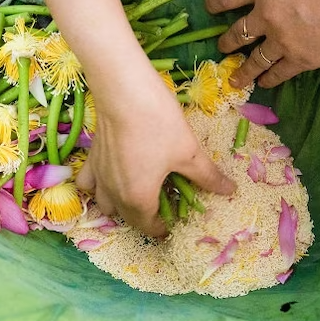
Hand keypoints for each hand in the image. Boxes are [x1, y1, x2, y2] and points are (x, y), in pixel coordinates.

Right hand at [75, 65, 235, 237]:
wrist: (124, 92)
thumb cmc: (159, 124)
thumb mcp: (188, 152)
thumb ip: (207, 176)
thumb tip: (230, 190)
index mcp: (138, 198)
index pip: (149, 227)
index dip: (164, 228)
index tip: (176, 220)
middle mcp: (114, 194)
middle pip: (128, 218)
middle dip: (145, 218)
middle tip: (165, 205)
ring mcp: (99, 177)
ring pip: (105, 204)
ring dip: (120, 206)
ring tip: (138, 193)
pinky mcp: (91, 159)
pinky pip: (89, 184)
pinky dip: (98, 187)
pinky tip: (112, 176)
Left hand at [205, 0, 319, 87]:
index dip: (216, 2)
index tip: (209, 8)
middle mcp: (267, 14)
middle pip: (237, 32)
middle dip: (226, 41)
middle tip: (221, 47)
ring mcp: (283, 40)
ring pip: (254, 60)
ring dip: (242, 70)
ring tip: (234, 79)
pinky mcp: (303, 60)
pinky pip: (278, 74)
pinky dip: (269, 79)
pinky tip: (265, 83)